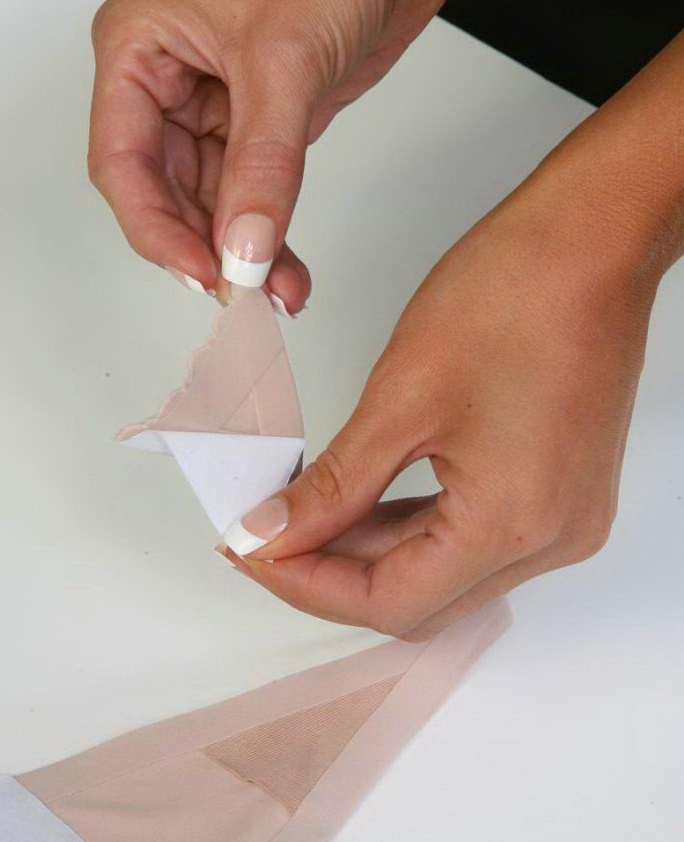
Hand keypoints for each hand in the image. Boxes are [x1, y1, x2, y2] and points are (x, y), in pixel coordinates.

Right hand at [87, 0, 456, 313]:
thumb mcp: (285, 66)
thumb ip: (262, 172)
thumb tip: (242, 255)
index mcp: (136, 47)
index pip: (121, 163)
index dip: (156, 229)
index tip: (202, 274)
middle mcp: (164, 79)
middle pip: (162, 192)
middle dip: (204, 247)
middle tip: (244, 295)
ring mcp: (213, 101)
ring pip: (210, 201)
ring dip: (243, 250)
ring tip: (278, 295)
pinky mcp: (260, 118)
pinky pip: (253, 192)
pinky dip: (271, 232)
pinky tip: (288, 271)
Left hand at [220, 147, 665, 638]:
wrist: (592, 239)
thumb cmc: (514, 296)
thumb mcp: (399, 399)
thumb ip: (333, 487)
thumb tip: (270, 533)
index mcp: (514, 524)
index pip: (391, 603)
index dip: (306, 584)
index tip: (249, 548)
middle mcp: (551, 541)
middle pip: (419, 600)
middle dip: (331, 574)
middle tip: (262, 535)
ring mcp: (564, 522)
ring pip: (444, 574)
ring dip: (368, 553)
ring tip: (297, 517)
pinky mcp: (561, 496)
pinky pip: (474, 540)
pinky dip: (411, 529)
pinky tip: (358, 502)